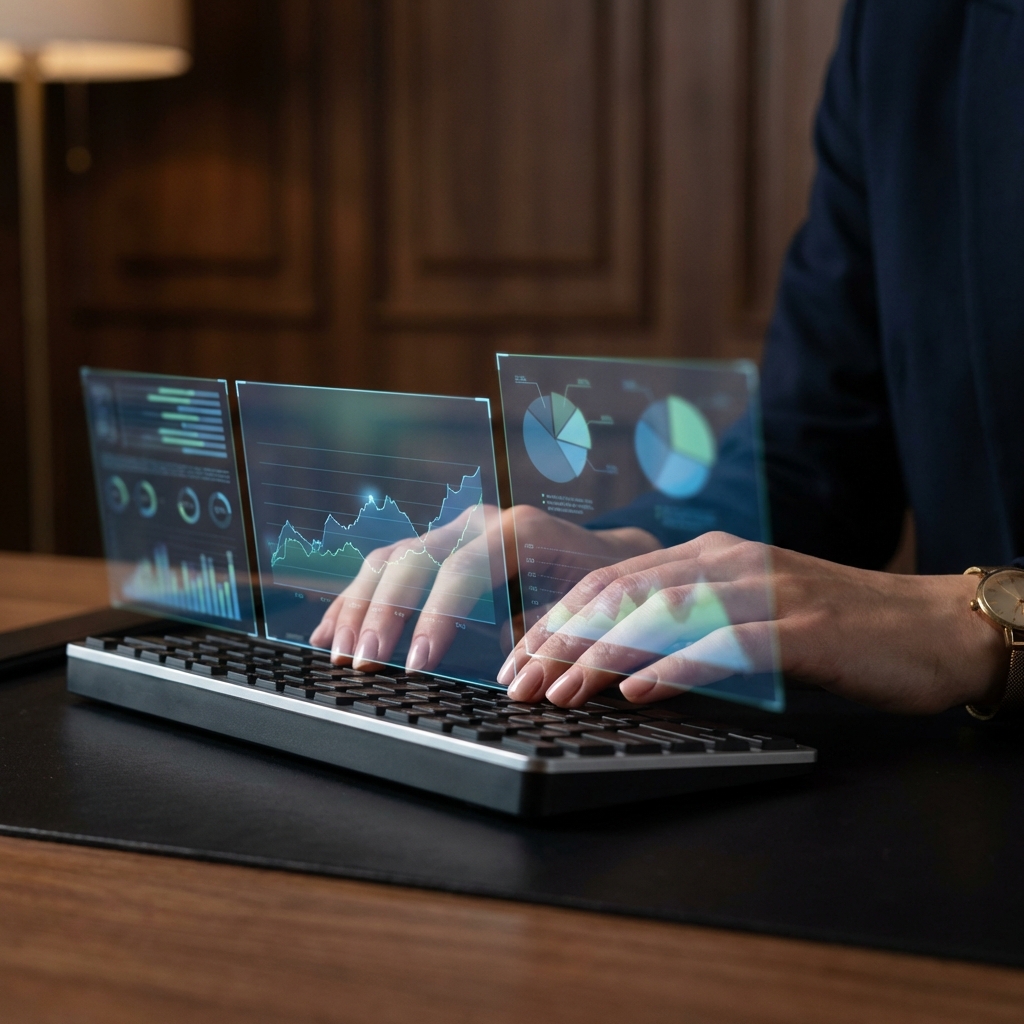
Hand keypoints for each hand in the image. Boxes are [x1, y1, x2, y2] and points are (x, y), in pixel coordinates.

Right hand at [309, 503, 658, 672]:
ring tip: (338, 655)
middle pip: (413, 559)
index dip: (436, 617)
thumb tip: (505, 670)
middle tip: (363, 663)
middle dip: (382, 614)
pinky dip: (355, 602)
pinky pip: (384, 570)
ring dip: (357, 608)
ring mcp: (452, 531)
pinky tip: (329, 633)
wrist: (602, 562)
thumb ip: (542, 633)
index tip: (417, 665)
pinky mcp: (435, 548)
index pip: (462, 569)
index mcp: (518, 531)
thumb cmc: (595, 593)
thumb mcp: (581, 611)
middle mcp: (479, 523)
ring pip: (389, 560)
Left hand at [499, 531, 1008, 713]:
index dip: (559, 619)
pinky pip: (727, 643)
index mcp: (707, 557)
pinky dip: (677, 667)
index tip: (518, 660)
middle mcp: (728, 562)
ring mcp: (766, 589)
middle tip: (520, 683)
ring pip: (665, 612)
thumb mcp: (744, 618)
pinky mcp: (804, 625)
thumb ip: (686, 628)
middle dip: (563, 638)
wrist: (930, 629)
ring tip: (562, 692)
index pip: (613, 581)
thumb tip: (615, 666)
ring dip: (604, 654)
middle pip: (624, 592)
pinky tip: (637, 693)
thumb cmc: (832, 631)